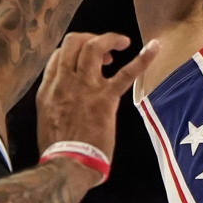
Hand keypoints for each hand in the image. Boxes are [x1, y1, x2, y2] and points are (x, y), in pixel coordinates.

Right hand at [35, 31, 158, 168]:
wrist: (66, 164)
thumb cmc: (57, 151)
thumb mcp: (46, 119)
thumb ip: (56, 104)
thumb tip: (68, 103)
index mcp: (49, 88)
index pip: (60, 55)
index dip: (74, 52)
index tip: (84, 61)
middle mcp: (65, 81)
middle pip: (74, 42)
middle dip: (89, 38)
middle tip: (104, 51)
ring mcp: (85, 87)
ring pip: (93, 47)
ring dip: (109, 39)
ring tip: (122, 42)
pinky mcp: (105, 98)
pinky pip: (126, 73)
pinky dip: (144, 58)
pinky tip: (156, 47)